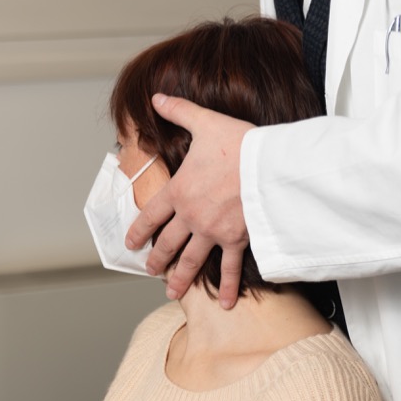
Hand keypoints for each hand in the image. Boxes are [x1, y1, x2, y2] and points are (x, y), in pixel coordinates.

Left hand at [126, 93, 253, 307]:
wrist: (269, 164)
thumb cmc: (239, 142)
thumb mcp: (204, 121)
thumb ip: (179, 110)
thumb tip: (157, 97)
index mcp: (179, 190)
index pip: (150, 214)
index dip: (138, 230)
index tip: (131, 242)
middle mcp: (191, 215)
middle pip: (167, 243)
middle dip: (156, 258)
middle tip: (149, 270)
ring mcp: (213, 231)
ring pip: (191, 260)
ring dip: (180, 277)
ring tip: (172, 291)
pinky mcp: (237, 240)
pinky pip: (229, 269)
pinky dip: (226, 287)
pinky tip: (224, 303)